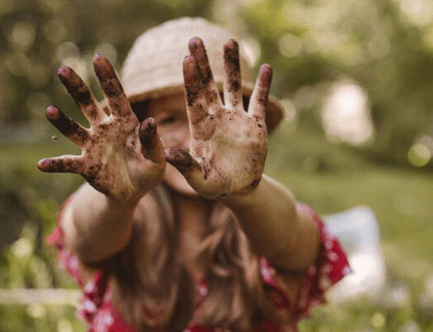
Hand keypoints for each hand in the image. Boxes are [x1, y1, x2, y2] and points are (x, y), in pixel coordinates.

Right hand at [38, 55, 165, 202]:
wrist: (134, 191)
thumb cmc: (148, 169)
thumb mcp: (156, 157)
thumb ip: (152, 141)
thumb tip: (151, 122)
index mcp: (124, 122)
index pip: (116, 96)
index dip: (108, 78)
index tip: (98, 58)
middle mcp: (104, 129)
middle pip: (88, 105)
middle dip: (76, 88)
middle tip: (63, 70)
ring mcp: (92, 146)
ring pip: (74, 130)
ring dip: (62, 121)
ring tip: (50, 110)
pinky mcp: (85, 166)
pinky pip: (68, 164)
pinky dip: (55, 164)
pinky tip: (42, 164)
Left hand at [164, 38, 271, 198]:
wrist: (238, 189)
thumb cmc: (214, 186)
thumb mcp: (199, 179)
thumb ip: (185, 166)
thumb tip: (166, 153)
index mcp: (201, 128)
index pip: (194, 99)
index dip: (191, 80)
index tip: (187, 59)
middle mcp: (217, 118)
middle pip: (209, 86)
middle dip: (204, 64)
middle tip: (195, 40)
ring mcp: (237, 120)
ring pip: (234, 87)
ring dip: (232, 66)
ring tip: (230, 41)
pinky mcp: (256, 126)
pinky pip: (260, 102)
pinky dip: (263, 86)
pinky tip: (266, 68)